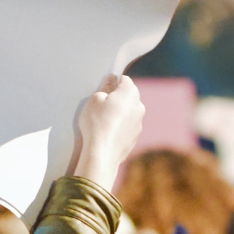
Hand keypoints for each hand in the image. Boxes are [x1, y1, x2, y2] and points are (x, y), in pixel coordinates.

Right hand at [71, 75, 144, 191]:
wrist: (103, 153)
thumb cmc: (97, 123)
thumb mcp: (95, 99)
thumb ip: (105, 86)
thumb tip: (110, 80)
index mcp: (130, 93)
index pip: (124, 80)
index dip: (113, 82)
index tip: (103, 89)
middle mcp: (139, 106)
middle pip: (128, 96)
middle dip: (117, 98)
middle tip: (101, 106)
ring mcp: (139, 123)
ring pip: (129, 112)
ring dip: (119, 113)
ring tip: (103, 121)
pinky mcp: (135, 137)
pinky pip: (127, 126)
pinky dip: (120, 127)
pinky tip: (108, 133)